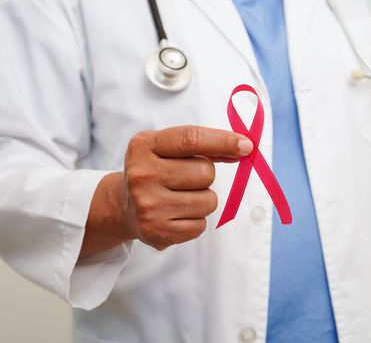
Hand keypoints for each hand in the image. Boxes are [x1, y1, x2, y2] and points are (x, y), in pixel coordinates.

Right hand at [81, 125, 252, 256]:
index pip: (191, 139)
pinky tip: (176, 214)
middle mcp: (141, 175)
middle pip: (205, 173)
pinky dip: (196, 220)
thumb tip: (243, 147)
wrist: (125, 205)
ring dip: (203, 199)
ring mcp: (148, 205)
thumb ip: (203, 145)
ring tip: (181, 197)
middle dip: (206, 175)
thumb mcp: (168, 148)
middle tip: (186, 179)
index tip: (246, 146)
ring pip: (208, 201)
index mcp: (143, 146)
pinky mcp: (156, 231)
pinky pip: (201, 225)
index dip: (223, 141)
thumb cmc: (156, 169)